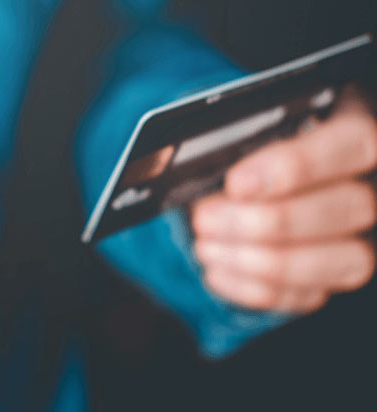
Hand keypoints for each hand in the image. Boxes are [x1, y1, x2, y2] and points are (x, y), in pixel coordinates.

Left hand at [192, 86, 376, 312]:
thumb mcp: (236, 136)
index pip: (352, 143)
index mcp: (350, 135)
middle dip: (270, 221)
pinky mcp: (331, 280)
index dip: (297, 165)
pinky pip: (309, 295)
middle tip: (207, 218)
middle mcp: (368, 188)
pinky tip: (216, 269)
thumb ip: (235, 145)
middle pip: (352, 207)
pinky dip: (255, 288)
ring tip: (206, 246)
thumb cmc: (239, 156)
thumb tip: (212, 171)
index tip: (238, 183)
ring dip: (263, 260)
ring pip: (345, 260)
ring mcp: (358, 239)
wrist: (230, 191)